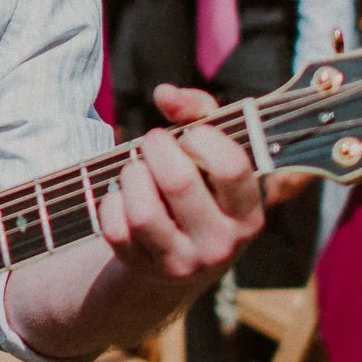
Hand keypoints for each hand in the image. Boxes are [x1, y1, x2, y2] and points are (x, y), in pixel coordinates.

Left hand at [99, 85, 265, 284]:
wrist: (182, 260)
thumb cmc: (202, 190)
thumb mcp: (214, 155)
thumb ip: (198, 113)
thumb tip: (164, 93)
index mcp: (248, 215)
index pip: (231, 166)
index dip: (204, 137)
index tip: (192, 134)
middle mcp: (220, 245)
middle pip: (178, 181)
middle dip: (158, 146)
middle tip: (155, 140)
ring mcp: (180, 263)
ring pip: (142, 211)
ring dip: (133, 175)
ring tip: (138, 168)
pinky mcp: (142, 267)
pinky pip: (115, 226)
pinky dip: (112, 200)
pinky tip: (124, 196)